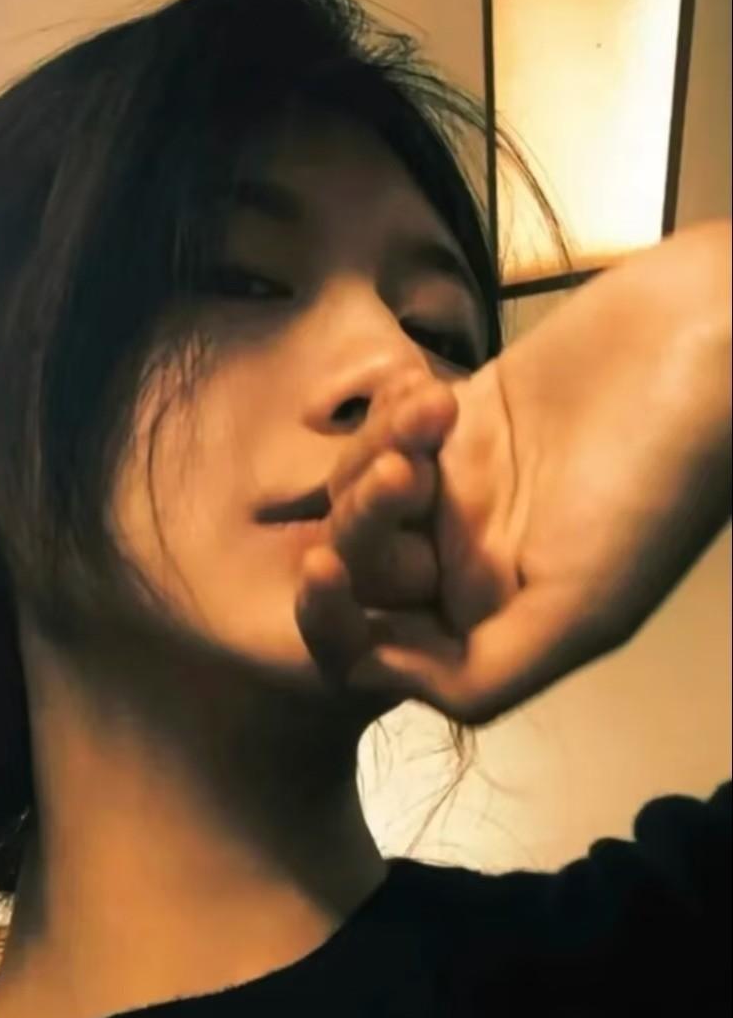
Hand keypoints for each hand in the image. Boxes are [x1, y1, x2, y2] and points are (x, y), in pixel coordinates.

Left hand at [297, 221, 731, 724]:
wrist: (703, 343)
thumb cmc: (656, 482)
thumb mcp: (585, 609)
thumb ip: (485, 672)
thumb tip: (375, 674)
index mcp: (494, 619)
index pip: (378, 649)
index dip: (334, 623)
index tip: (324, 568)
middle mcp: (470, 561)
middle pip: (364, 566)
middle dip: (365, 522)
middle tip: (409, 469)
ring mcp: (459, 489)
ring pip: (360, 495)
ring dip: (377, 456)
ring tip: (435, 410)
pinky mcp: (456, 423)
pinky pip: (380, 432)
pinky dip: (390, 413)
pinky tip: (435, 390)